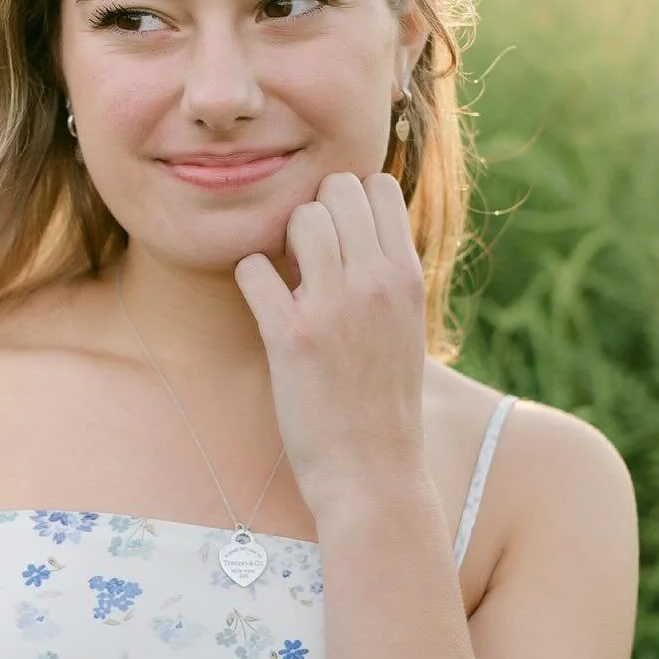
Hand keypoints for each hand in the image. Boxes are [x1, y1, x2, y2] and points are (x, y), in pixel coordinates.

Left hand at [234, 172, 427, 517]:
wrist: (373, 474)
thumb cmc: (385, 403)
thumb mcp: (406, 327)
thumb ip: (387, 275)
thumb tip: (358, 227)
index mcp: (407, 277)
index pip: (378, 185)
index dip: (350, 201)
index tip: (338, 237)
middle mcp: (376, 282)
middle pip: (336, 189)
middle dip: (314, 214)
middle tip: (306, 260)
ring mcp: (333, 306)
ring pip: (298, 218)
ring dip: (282, 243)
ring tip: (287, 282)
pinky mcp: (290, 336)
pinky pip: (254, 268)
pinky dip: (251, 280)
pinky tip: (265, 306)